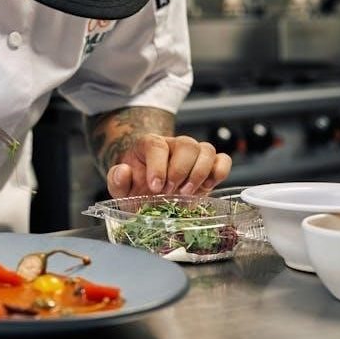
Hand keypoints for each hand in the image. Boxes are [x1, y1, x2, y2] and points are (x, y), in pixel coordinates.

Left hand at [105, 134, 231, 198]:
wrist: (150, 189)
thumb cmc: (136, 185)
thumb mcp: (121, 186)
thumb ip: (116, 179)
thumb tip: (123, 171)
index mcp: (149, 145)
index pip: (156, 145)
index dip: (157, 166)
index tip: (155, 187)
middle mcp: (174, 145)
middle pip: (186, 145)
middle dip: (180, 171)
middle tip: (170, 192)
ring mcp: (194, 154)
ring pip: (206, 150)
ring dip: (199, 174)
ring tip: (186, 193)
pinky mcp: (210, 166)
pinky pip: (223, 160)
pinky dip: (219, 173)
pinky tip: (206, 188)